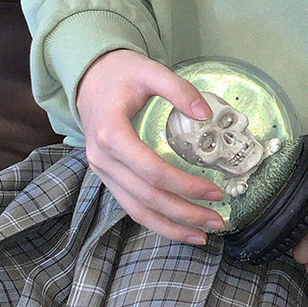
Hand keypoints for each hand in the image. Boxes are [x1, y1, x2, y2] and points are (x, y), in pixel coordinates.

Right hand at [76, 48, 226, 244]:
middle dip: (184, 213)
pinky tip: (179, 227)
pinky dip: (156, 220)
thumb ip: (178, 89)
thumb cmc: (120, 73)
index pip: (152, 171)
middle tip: (218, 221)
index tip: (216, 191)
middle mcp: (103, 159)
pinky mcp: (108, 177)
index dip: (185, 185)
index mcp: (111, 134)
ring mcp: (103, 171)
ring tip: (202, 235)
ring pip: (136, 210)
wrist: (89, 77)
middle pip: (147, 197)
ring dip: (171, 226)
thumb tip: (206, 114)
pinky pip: (131, 205)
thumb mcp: (150, 70)